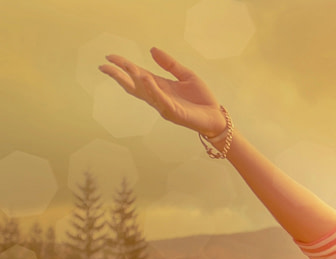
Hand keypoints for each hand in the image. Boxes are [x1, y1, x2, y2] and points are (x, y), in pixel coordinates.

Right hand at [98, 47, 225, 136]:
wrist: (216, 117)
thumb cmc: (201, 99)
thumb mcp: (186, 75)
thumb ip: (169, 64)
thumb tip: (152, 50)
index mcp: (161, 86)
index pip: (138, 75)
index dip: (124, 66)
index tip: (110, 58)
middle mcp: (159, 97)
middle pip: (134, 86)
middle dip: (119, 76)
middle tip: (104, 66)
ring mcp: (164, 106)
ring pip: (145, 93)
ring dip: (135, 80)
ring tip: (127, 67)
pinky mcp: (174, 113)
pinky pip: (160, 100)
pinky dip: (152, 90)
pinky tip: (146, 79)